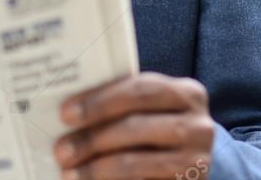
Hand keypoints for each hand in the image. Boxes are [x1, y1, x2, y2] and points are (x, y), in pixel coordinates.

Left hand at [54, 72, 214, 179]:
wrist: (192, 165)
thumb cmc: (159, 129)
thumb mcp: (151, 111)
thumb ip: (123, 105)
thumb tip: (70, 112)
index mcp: (188, 94)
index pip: (140, 90)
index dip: (101, 101)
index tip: (66, 113)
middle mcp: (199, 126)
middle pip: (135, 127)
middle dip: (92, 138)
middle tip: (61, 150)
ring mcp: (196, 162)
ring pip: (134, 163)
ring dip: (95, 169)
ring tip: (68, 173)